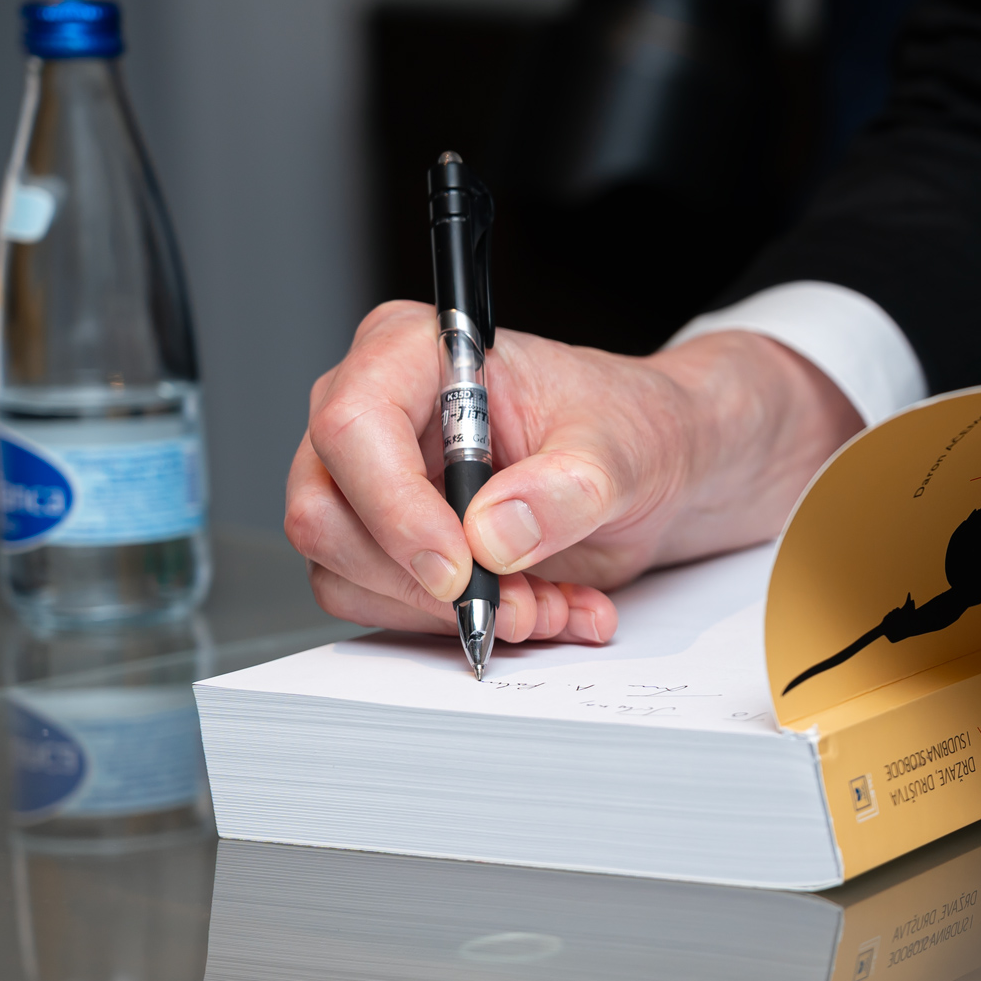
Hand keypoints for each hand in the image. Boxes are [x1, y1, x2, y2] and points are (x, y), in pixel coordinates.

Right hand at [285, 302, 861, 643]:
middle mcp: (373, 415)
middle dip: (422, 581)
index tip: (462, 568)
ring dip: (448, 613)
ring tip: (544, 604)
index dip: (396, 510)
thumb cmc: (630, 426)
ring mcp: (369, 483)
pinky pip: (385, 606)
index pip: (352, 428)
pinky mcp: (386, 544)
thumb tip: (493, 534)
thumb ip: (565, 487)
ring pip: (345, 572)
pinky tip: (536, 608)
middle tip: (515, 602)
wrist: (655, 465)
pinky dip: (458, 626)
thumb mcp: (622, 450)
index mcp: (413, 354)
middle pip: (325, 512)